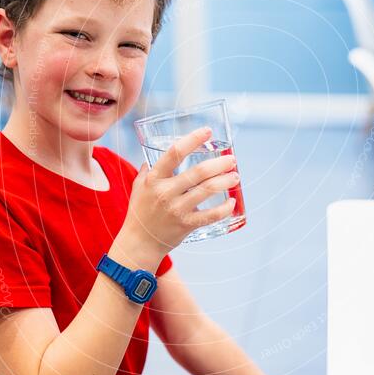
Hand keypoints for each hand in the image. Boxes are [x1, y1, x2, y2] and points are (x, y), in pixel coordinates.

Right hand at [120, 127, 239, 253]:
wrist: (138, 243)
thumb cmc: (139, 213)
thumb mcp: (138, 188)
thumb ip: (146, 172)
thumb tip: (151, 158)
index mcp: (154, 179)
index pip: (175, 153)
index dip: (193, 139)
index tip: (207, 132)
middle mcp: (166, 192)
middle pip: (198, 172)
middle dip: (219, 163)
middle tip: (231, 160)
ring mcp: (177, 209)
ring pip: (207, 190)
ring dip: (225, 181)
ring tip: (235, 176)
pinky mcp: (186, 225)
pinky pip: (210, 215)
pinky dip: (224, 209)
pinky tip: (231, 202)